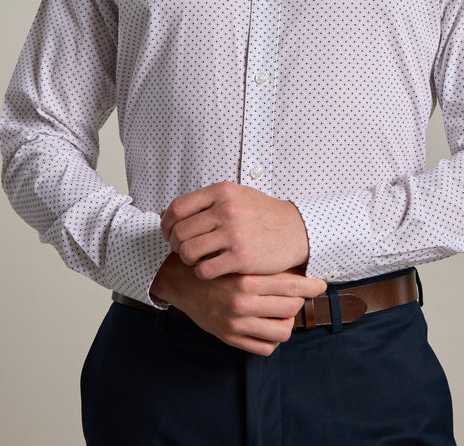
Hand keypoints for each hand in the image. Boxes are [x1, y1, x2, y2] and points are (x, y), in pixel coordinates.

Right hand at [151, 253, 325, 355]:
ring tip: (283, 312)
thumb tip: (299, 267)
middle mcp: (243, 303)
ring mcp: (237, 324)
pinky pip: (265, 348)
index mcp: (247, 279)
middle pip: (291, 308)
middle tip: (298, 295)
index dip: (311, 286)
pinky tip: (269, 326)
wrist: (181, 280)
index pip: (292, 286)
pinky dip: (273, 339)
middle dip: (299, 301)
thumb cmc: (215, 264)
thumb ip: (264, 264)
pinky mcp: (230, 338)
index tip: (320, 284)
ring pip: (282, 331)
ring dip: (287, 322)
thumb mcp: (238, 258)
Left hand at [160, 181, 309, 278]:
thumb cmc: (262, 214)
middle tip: (183, 250)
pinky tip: (211, 269)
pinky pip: (204, 269)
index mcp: (222, 191)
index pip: (177, 208)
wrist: (296, 230)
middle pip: (180, 232)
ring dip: (187, 260)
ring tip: (197, 260)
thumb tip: (167, 214)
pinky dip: (202, 272)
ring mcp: (233, 233)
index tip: (169, 233)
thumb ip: (205, 202)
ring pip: (188, 252)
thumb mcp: (236, 196)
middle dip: (176, 245)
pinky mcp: (241, 257)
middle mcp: (226, 209)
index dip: (167, 224)